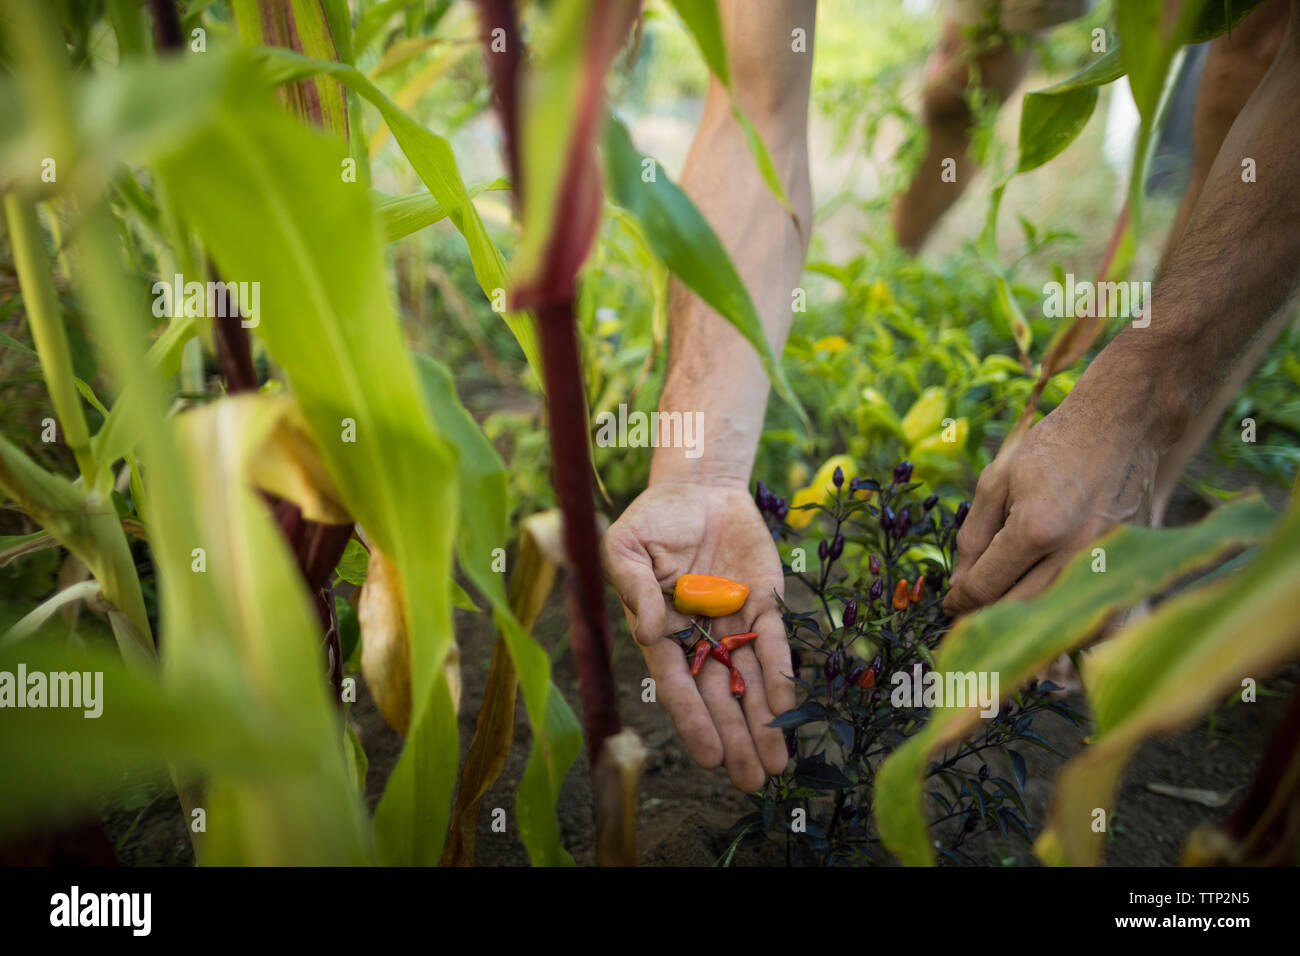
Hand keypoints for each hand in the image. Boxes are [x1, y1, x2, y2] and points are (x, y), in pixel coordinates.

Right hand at [601, 480, 793, 790]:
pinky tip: (789, 710)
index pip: (679, 685)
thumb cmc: (652, 520)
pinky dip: (782, 676)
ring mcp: (733, 623)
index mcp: (661, 631)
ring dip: (764, 723)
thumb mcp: (627, 547)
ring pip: (751, 681)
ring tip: (778, 766)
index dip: (694, 721)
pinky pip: (775, 643)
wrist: (697, 486)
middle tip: (753, 781)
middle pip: (720, 696)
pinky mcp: (765, 603)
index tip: (711, 757)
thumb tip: (648, 632)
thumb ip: (635, 587)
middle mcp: (699, 637)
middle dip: (736, 739)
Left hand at [942, 396, 1158, 615]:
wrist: (1122, 427)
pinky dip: (1065, 623)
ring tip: (1003, 606)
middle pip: (1016, 612)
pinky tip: (1046, 608)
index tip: (948, 603)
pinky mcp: (1128, 569)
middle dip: (984, 615)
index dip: (958, 600)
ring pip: (1052, 622)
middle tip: (968, 608)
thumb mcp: (997, 480)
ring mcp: (1108, 565)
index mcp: (1037, 528)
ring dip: (1022, 622)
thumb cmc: (1054, 447)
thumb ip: (974, 536)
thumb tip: (959, 585)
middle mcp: (1075, 554)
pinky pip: (1091, 619)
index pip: (985, 587)